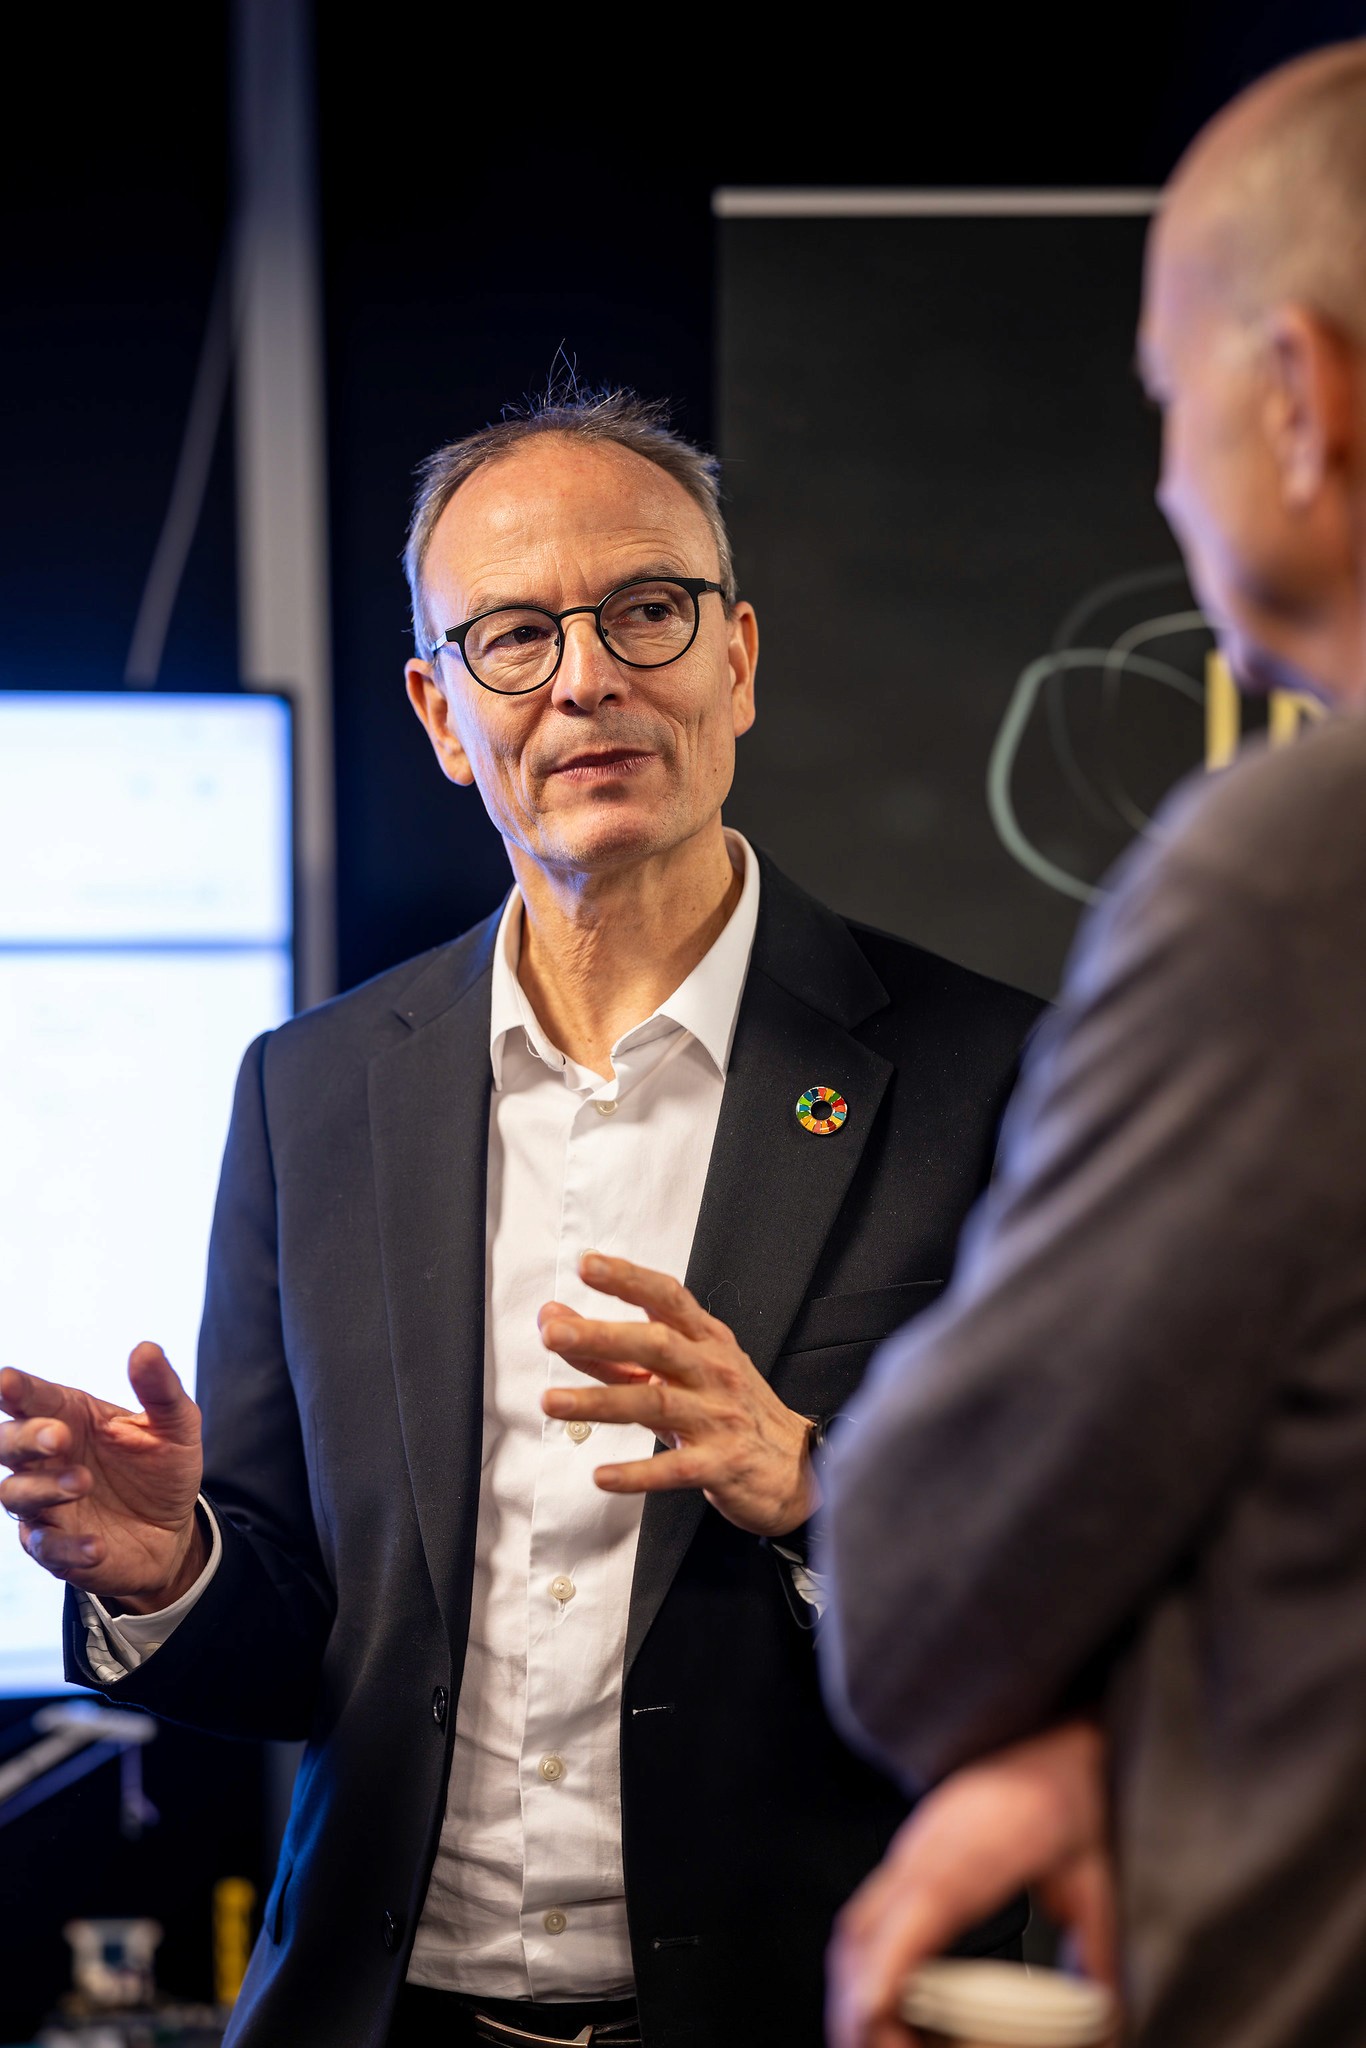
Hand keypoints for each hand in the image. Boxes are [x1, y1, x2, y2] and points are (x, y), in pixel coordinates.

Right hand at [0, 1343, 205, 1610]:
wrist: (174, 1529)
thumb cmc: (162, 1468)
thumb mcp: (175, 1426)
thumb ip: (161, 1389)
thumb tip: (146, 1349)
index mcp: (70, 1417)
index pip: (33, 1398)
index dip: (16, 1389)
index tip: (7, 1381)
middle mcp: (47, 1458)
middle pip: (8, 1443)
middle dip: (26, 1437)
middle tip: (59, 1436)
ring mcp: (46, 1504)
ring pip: (16, 1494)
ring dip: (45, 1487)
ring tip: (82, 1482)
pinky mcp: (56, 1547)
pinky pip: (46, 1548)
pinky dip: (66, 1546)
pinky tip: (95, 1546)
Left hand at [539, 1251, 817, 1537]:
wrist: (797, 1466)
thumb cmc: (729, 1410)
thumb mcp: (680, 1372)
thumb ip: (615, 1351)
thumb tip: (555, 1320)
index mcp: (706, 1340)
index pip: (667, 1298)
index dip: (628, 1279)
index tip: (587, 1265)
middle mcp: (713, 1371)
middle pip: (656, 1345)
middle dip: (603, 1337)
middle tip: (554, 1334)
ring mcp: (719, 1417)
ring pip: (655, 1403)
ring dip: (601, 1402)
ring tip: (553, 1402)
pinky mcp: (721, 1464)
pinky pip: (674, 1468)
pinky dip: (637, 1474)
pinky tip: (602, 1475)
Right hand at [826, 1720, 1117, 2047]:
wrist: (1040, 1729)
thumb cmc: (1067, 1797)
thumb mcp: (1096, 1880)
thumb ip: (1099, 1960)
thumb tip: (1109, 2035)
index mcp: (979, 1844)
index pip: (923, 1903)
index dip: (890, 1963)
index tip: (874, 2013)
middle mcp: (927, 1846)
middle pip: (864, 1930)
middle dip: (859, 2007)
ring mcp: (905, 1850)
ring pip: (853, 1931)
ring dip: (852, 1996)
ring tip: (879, 2046)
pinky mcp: (901, 1858)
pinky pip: (861, 1922)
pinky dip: (860, 1974)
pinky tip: (879, 2011)